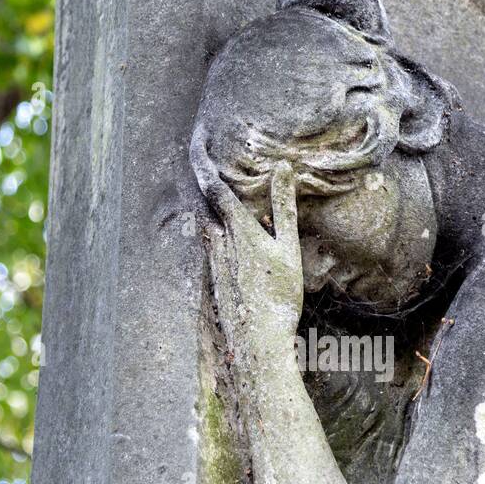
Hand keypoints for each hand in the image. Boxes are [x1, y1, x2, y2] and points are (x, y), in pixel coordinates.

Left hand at [198, 159, 303, 351]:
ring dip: (217, 219)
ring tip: (230, 214)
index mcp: (236, 229)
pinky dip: (220, 244)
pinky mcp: (212, 280)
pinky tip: (236, 254)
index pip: (215, 188)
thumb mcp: (287, 248)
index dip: (203, 164)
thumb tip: (283, 168)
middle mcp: (217, 242)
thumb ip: (284, 207)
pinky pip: (213, 253)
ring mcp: (212, 263)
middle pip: (208, 208)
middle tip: (212, 173)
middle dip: (210, 192)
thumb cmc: (279, 295)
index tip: (196, 143)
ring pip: (209, 231)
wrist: (258, 341)